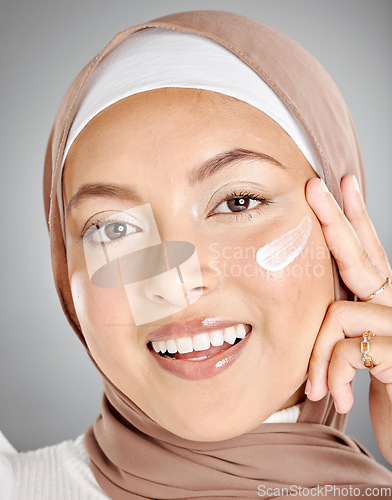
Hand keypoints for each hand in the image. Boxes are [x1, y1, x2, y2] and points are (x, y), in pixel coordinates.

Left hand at [305, 175, 391, 464]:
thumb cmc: (383, 394)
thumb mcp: (358, 353)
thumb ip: (343, 324)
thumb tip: (315, 302)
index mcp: (383, 303)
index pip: (368, 252)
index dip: (355, 218)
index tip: (343, 183)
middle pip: (358, 255)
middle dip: (333, 219)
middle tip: (313, 186)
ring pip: (339, 312)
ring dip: (320, 355)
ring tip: (320, 388)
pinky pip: (347, 349)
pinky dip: (332, 374)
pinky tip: (342, 397)